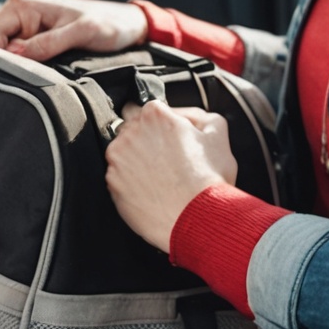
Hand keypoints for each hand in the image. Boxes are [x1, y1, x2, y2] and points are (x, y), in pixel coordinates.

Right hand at [0, 0, 147, 61]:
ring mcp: (27, 25)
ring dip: (19, 63)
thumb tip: (16, 54)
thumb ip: (48, 43)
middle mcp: (20, 11)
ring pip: (4, 51)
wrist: (128, 26)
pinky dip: (28, 64)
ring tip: (44, 69)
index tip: (17, 70)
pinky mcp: (36, 37)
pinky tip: (44, 69)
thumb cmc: (109, 24)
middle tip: (33, 72)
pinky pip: (20, 54)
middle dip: (7, 60)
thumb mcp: (81, 33)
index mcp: (23, 4)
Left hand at [104, 102, 236, 253]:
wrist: (198, 219)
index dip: (161, 125)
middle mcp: (129, 133)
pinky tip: (152, 191)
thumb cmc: (209, 178)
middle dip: (147, 141)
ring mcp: (117, 159)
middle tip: (168, 161)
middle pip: (133, 130)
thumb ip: (196, 114)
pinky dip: (131, 183)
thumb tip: (181, 114)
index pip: (148, 109)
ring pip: (124, 154)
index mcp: (154, 115)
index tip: (169, 138)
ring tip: (162, 179)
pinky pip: (119, 177)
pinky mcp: (112, 183)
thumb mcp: (216, 132)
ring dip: (137, 162)